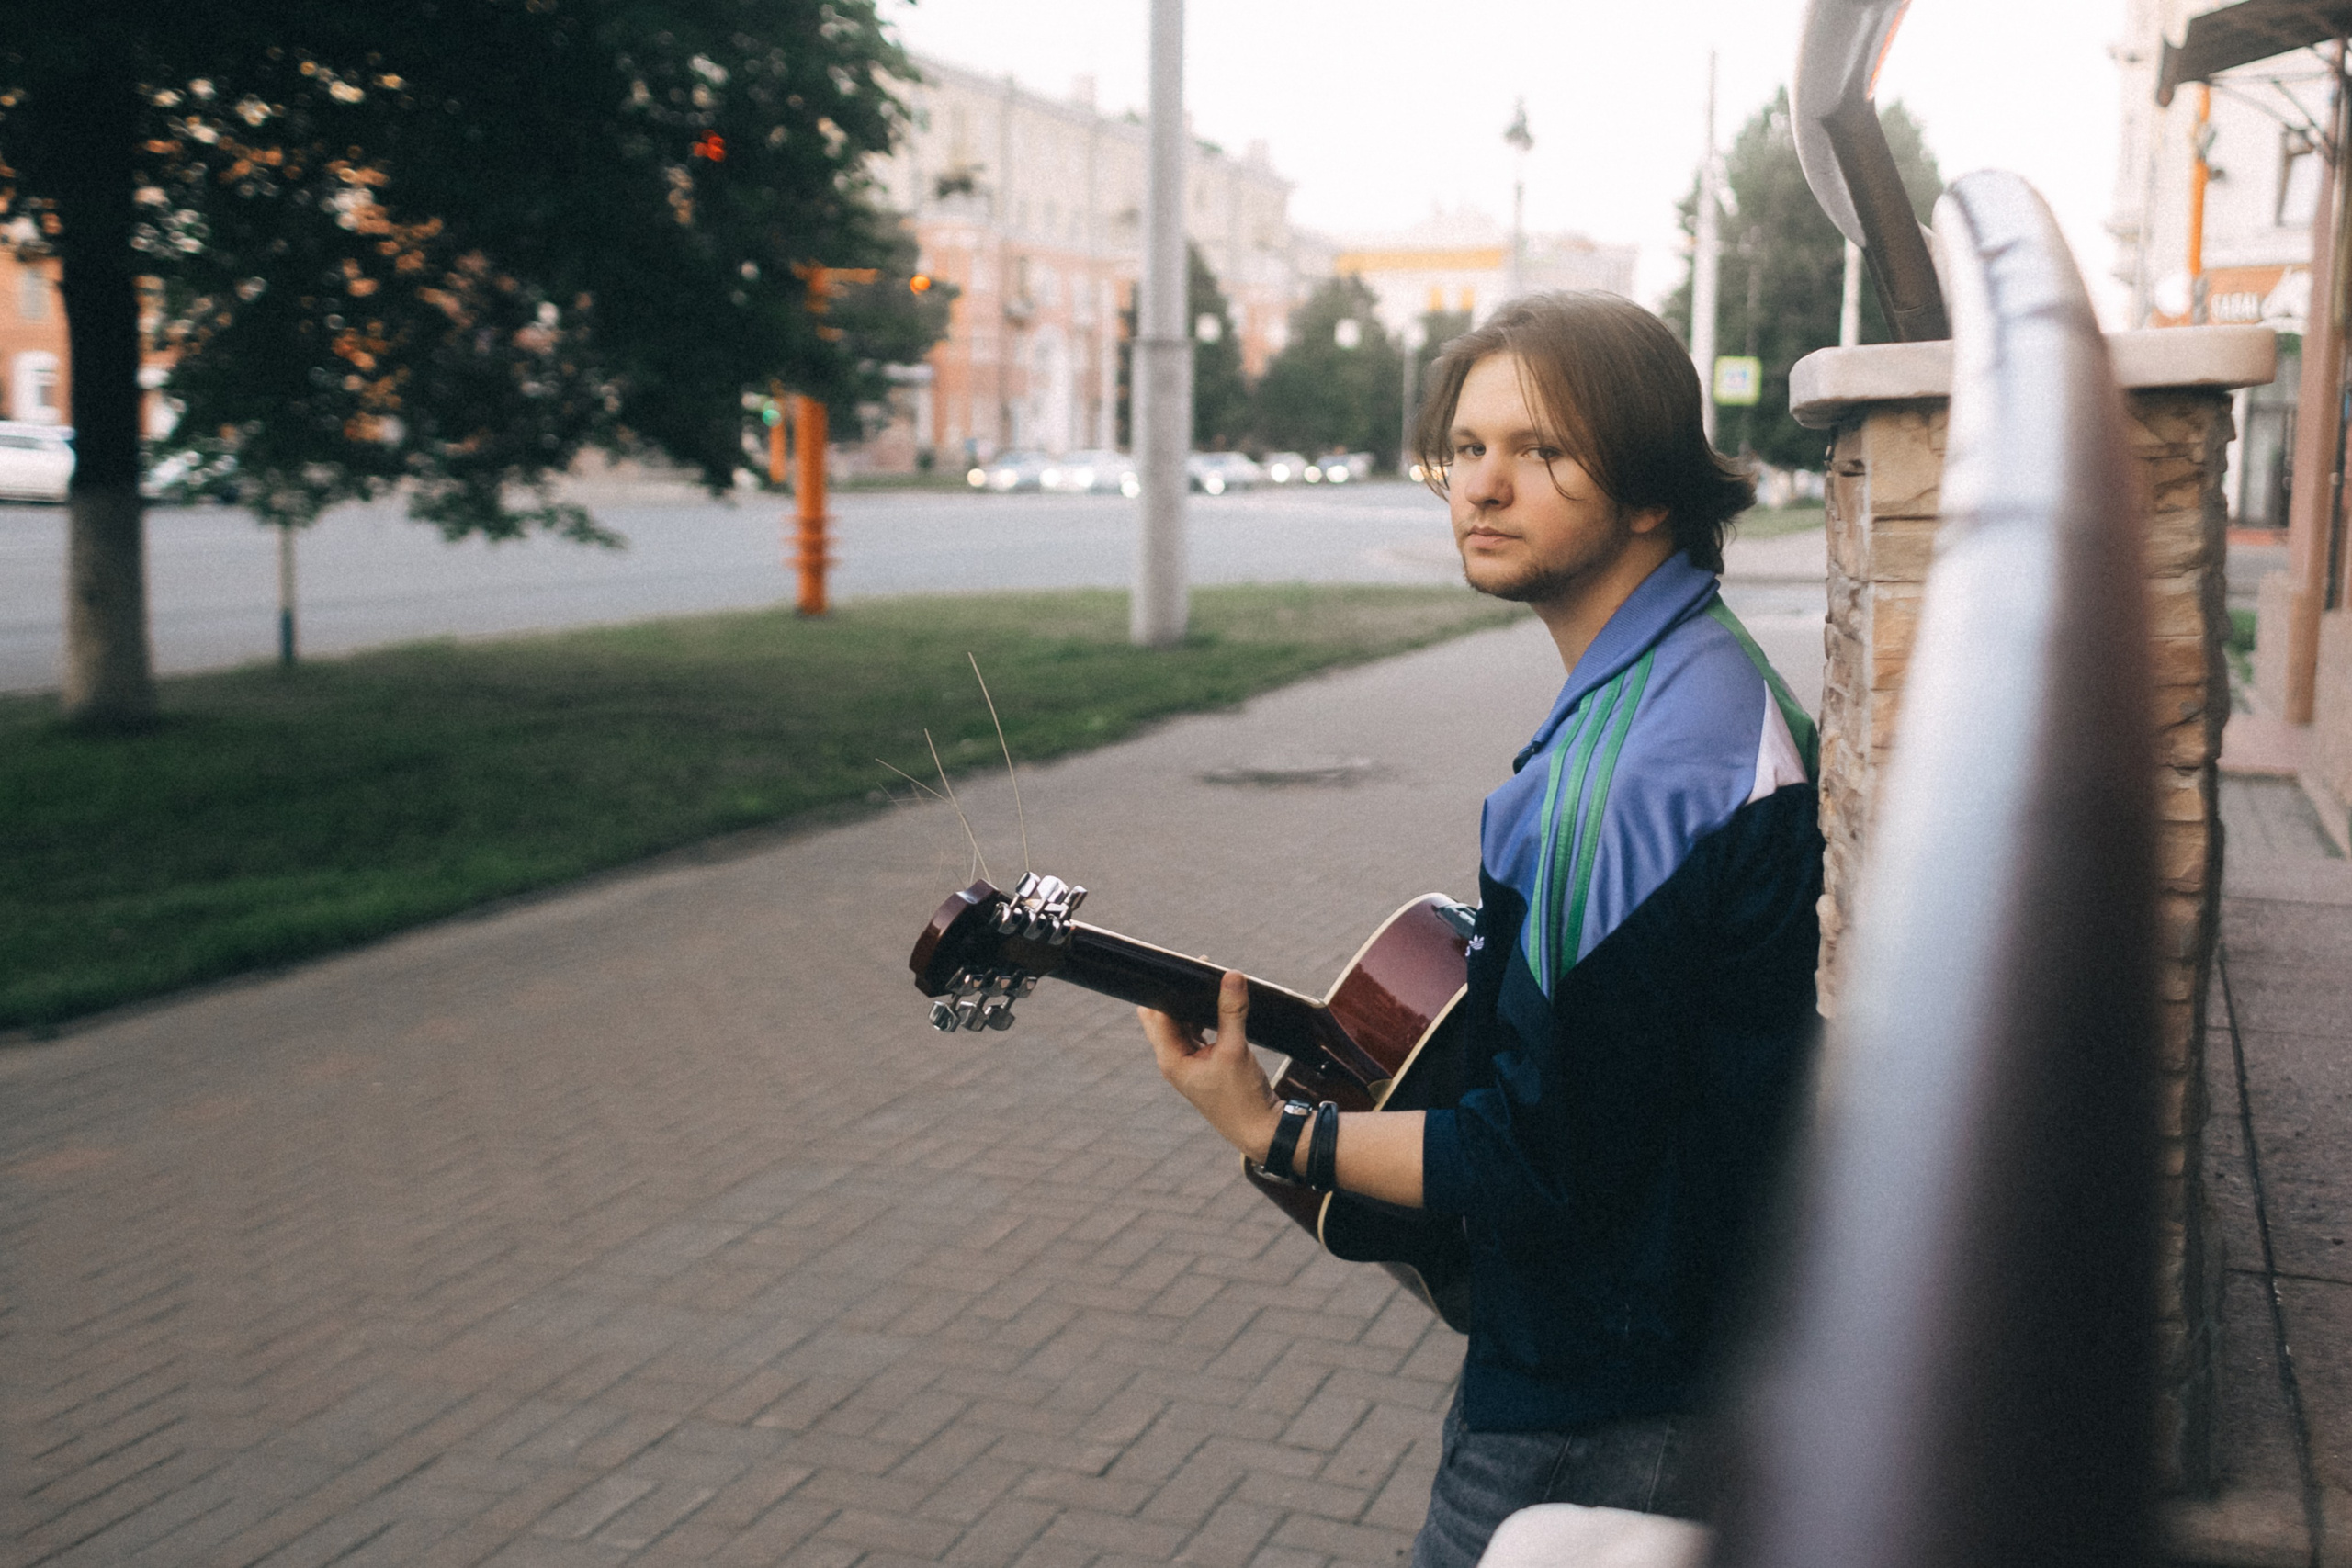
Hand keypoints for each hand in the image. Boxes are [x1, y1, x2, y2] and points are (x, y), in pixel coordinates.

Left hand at [1139, 970, 1281, 1162]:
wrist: (1260, 1129)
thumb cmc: (1242, 1097)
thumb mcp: (1236, 1049)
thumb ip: (1232, 1011)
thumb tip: (1232, 976)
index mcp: (1171, 1059)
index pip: (1158, 1014)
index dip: (1168, 989)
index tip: (1184, 967)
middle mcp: (1173, 1060)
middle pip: (1163, 1018)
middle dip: (1175, 995)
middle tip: (1194, 972)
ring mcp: (1187, 1063)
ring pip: (1181, 1025)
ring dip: (1191, 1006)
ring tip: (1209, 984)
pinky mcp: (1203, 1064)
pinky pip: (1197, 1034)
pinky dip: (1204, 1019)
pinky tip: (1218, 1006)